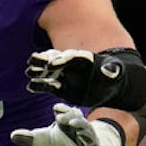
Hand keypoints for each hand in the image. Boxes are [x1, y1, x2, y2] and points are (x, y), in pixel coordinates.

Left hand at [11, 103, 121, 145]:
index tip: (55, 109)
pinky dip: (87, 137)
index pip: (64, 112)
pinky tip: (82, 135)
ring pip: (84, 126)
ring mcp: (86, 135)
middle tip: (59, 116)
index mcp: (64, 121)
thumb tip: (12, 136)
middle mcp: (76, 126)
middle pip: (74, 117)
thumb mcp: (44, 142)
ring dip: (78, 124)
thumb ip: (30, 139)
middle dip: (68, 115)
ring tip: (71, 123)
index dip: (61, 109)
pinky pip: (92, 140)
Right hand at [26, 47, 145, 108]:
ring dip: (39, 72)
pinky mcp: (61, 87)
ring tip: (29, 72)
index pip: (71, 57)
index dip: (62, 59)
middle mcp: (72, 66)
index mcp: (84, 60)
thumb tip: (110, 69)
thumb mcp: (115, 73)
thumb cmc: (115, 77)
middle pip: (56, 61)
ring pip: (49, 73)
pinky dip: (40, 86)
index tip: (54, 63)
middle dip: (45, 61)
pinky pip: (49, 86)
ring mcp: (65, 76)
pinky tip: (31, 86)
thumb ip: (111, 70)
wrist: (110, 86)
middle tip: (33, 61)